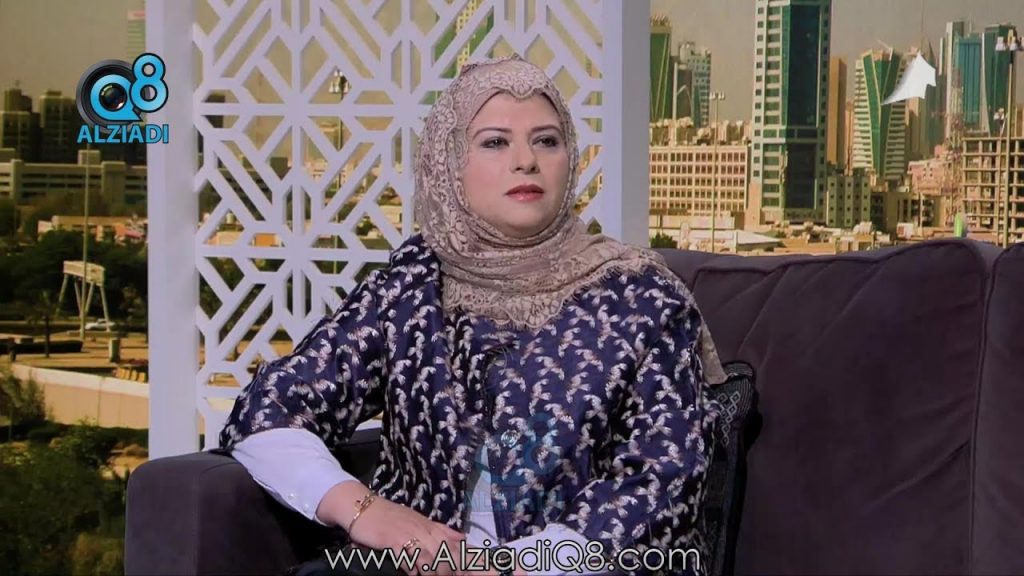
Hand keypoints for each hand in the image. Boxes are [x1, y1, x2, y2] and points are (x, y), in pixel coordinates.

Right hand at [347, 497, 465, 575]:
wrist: (363, 506)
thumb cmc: (389, 517)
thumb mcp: (418, 520)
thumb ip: (439, 529)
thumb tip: (461, 538)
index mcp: (429, 525)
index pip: (451, 542)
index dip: (460, 559)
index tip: (464, 572)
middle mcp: (421, 529)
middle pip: (442, 550)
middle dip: (449, 569)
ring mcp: (407, 533)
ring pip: (427, 555)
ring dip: (432, 571)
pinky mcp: (391, 540)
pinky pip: (406, 556)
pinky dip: (412, 568)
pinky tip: (413, 575)